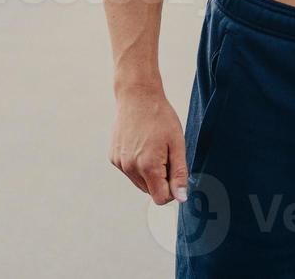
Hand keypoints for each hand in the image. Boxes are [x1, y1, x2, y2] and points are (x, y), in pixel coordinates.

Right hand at [109, 88, 188, 204]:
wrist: (137, 96)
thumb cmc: (160, 117)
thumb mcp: (177, 144)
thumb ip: (179, 174)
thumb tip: (181, 198)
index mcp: (148, 166)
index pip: (161, 198)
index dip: (172, 190)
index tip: (175, 172)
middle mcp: (130, 167)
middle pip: (150, 191)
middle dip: (160, 179)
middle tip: (165, 154)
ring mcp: (119, 162)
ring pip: (139, 182)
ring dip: (149, 173)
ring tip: (152, 147)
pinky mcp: (113, 156)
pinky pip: (129, 171)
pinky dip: (137, 164)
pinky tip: (140, 144)